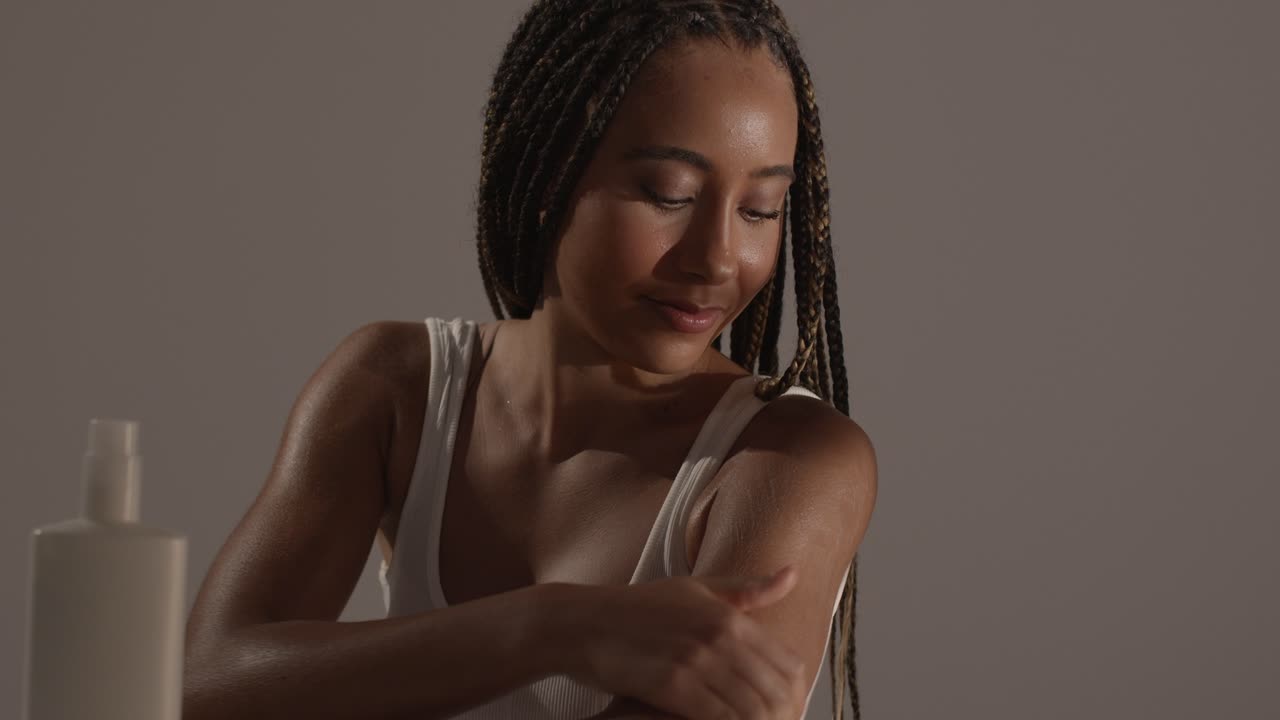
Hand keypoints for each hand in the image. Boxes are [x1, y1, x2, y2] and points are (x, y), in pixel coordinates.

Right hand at [564, 566, 809, 719]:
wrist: (582, 623)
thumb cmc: (638, 608)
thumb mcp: (696, 589)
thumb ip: (747, 589)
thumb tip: (793, 574)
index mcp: (730, 615)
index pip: (790, 665)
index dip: (796, 697)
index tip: (786, 712)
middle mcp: (718, 635)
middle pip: (776, 693)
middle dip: (781, 718)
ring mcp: (695, 660)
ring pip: (751, 710)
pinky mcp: (670, 685)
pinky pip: (717, 719)